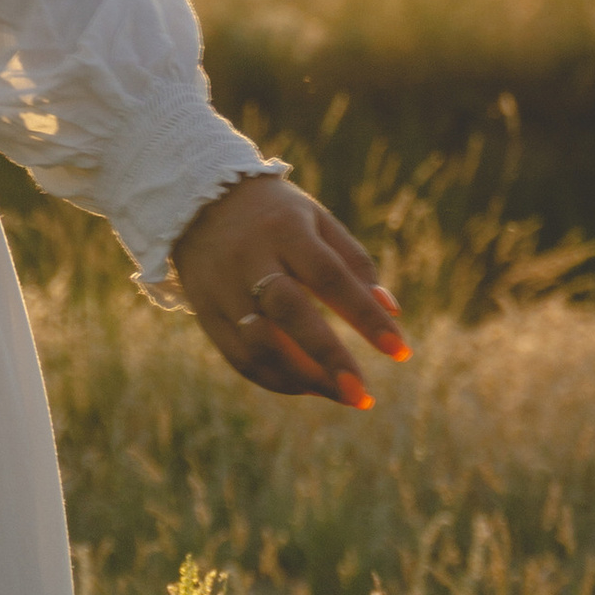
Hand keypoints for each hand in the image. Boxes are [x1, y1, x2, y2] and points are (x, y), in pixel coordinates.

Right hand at [169, 176, 408, 409]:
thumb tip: (392, 311)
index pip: (330, 276)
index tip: (400, 350)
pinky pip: (238, 357)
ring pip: (259, 344)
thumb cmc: (275, 215)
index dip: (365, 315)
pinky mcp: (204, 312)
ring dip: (302, 377)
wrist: (194, 200)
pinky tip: (307, 387)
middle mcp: (249, 258)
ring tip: (341, 394)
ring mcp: (222, 287)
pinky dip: (274, 379)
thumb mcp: (317, 221)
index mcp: (285, 229)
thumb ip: (354, 263)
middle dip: (328, 356)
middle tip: (362, 395)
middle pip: (290, 312)